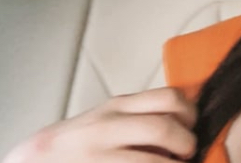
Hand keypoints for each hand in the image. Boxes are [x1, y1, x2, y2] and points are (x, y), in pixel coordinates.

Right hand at [2, 88, 196, 162]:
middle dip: (186, 144)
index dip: (190, 114)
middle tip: (188, 153)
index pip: (168, 98)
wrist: (34, 161)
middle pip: (165, 128)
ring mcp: (97, 156)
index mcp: (116, 106)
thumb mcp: (107, 119)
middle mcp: (105, 127)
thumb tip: (188, 124)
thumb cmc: (79, 142)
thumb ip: (139, 116)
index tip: (193, 126)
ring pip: (155, 161)